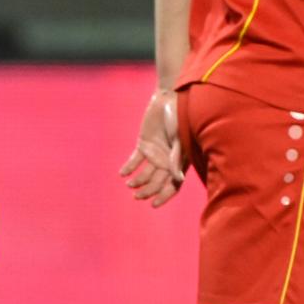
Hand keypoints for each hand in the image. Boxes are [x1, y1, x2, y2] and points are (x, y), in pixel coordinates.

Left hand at [119, 89, 185, 207]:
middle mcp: (167, 161)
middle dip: (147, 191)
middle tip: (136, 196)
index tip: (153, 204)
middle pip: (157, 182)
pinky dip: (128, 168)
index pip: (173, 185)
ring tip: (129, 185)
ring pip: (145, 174)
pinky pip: (135, 160)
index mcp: (179, 162)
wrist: (170, 99)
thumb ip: (178, 158)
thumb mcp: (180, 138)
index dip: (164, 196)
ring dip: (137, 181)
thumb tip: (178, 179)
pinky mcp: (143, 145)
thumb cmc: (181, 118)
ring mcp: (154, 154)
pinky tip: (122, 174)